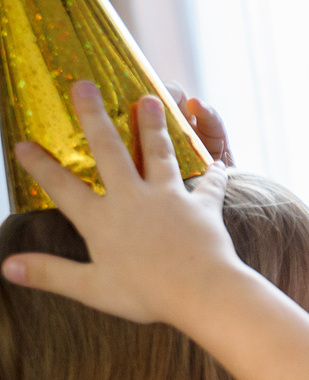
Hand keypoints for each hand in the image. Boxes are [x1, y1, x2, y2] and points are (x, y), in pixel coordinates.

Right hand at [2, 81, 239, 327]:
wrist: (202, 293)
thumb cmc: (148, 295)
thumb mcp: (92, 288)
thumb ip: (50, 274)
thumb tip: (7, 269)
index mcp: (102, 220)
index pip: (62, 187)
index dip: (40, 165)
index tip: (23, 143)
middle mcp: (133, 199)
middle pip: (109, 150)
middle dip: (93, 115)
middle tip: (84, 84)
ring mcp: (169, 199)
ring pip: (158, 154)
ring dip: (151, 125)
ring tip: (148, 99)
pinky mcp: (202, 207)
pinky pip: (208, 185)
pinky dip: (212, 174)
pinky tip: (216, 163)